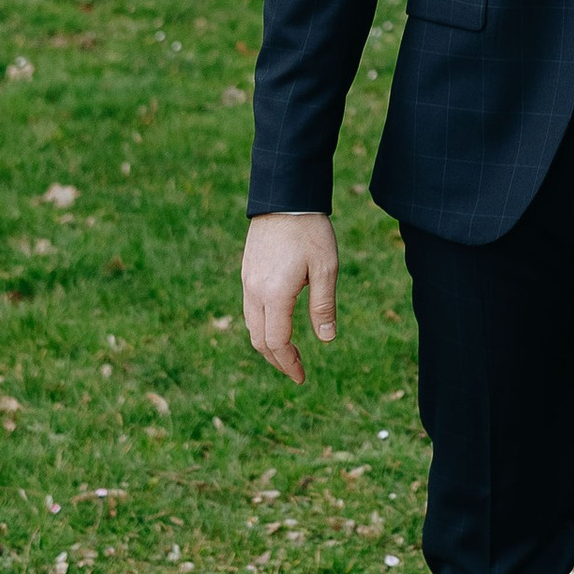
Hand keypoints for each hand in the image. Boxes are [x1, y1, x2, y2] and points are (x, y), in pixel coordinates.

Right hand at [242, 210, 334, 387]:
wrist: (284, 196)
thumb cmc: (310, 231)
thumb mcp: (326, 269)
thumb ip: (324, 306)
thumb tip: (326, 340)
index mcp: (275, 295)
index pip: (276, 342)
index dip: (289, 363)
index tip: (301, 377)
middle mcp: (255, 291)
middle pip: (259, 340)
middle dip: (277, 360)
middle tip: (295, 371)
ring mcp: (247, 281)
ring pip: (251, 325)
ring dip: (268, 344)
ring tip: (288, 353)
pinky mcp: (247, 271)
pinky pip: (250, 309)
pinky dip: (262, 326)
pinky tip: (277, 324)